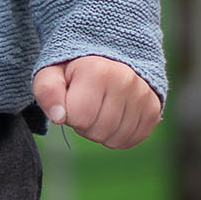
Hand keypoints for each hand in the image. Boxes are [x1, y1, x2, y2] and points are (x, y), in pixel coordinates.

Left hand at [32, 56, 160, 148]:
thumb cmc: (76, 70)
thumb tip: (59, 117)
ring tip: (100, 109)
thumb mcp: (52, 73)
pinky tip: (114, 117)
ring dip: (101, 132)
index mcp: (98, 71)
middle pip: (96, 132)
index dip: (68, 114)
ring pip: (114, 140)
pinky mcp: (154, 110)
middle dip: (84, 125)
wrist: (111, 58)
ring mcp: (143, 96)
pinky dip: (118, 136)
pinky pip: (130, 140)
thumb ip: (47, 91)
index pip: (78, 118)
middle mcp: (126, 81)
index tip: (72, 97)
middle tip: (86, 104)